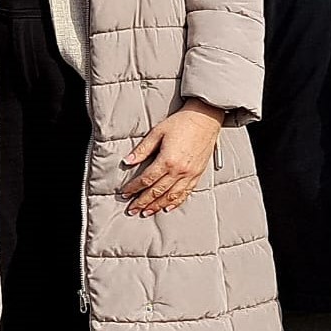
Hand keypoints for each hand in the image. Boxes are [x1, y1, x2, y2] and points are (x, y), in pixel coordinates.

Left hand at [119, 101, 224, 215]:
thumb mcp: (157, 133)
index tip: (125, 194)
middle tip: (132, 210)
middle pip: (157, 191)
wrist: (205, 119)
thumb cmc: (181, 123)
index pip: (146, 179)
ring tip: (146, 212)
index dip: (134, 188)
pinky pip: (186, 193)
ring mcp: (190, 174)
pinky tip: (168, 207)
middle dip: (143, 201)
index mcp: (167, 160)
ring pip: (171, 196)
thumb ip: (142, 150)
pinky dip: (176, 202)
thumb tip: (127, 161)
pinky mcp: (198, 174)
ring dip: (157, 205)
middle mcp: (179, 171)